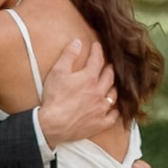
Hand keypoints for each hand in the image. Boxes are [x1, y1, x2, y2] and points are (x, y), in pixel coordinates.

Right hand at [35, 27, 117, 147]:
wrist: (53, 125)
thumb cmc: (54, 98)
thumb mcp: (58, 72)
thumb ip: (69, 55)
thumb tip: (77, 42)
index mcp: (89, 78)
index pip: (97, 60)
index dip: (97, 51)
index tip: (97, 46)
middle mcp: (99, 92)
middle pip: (109, 77)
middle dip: (109, 68)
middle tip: (108, 64)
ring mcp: (101, 109)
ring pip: (113, 95)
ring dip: (113, 87)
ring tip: (111, 84)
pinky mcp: (99, 123)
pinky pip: (113, 117)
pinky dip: (114, 111)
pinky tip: (114, 109)